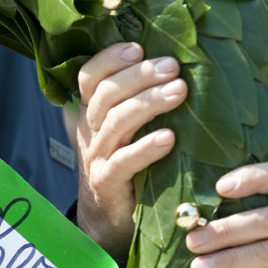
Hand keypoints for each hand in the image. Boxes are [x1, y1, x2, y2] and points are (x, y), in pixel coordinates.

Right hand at [76, 43, 186, 257]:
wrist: (106, 219)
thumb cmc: (127, 168)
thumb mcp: (124, 132)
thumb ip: (136, 104)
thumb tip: (178, 68)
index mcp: (92, 114)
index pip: (89, 78)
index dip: (109, 59)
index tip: (138, 48)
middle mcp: (90, 132)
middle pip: (106, 94)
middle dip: (140, 76)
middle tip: (172, 67)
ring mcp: (96, 158)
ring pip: (116, 122)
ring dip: (148, 103)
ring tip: (179, 92)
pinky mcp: (107, 183)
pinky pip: (123, 162)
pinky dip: (146, 148)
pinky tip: (169, 138)